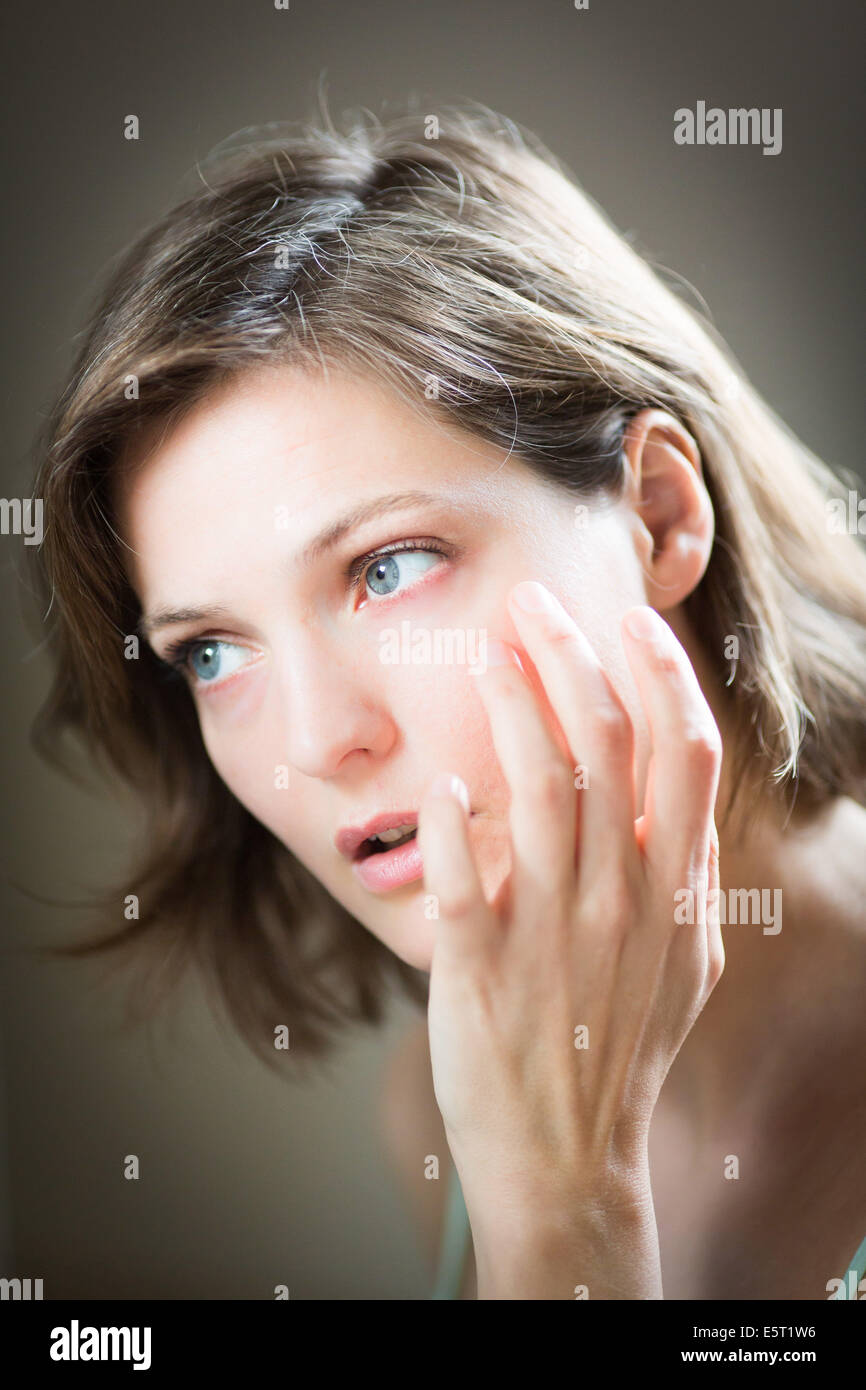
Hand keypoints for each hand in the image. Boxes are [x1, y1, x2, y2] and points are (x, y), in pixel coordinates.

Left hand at [417, 583, 723, 1235]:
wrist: (568, 1160)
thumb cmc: (619, 1052)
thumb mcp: (684, 965)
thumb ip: (683, 877)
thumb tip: (675, 805)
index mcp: (672, 890)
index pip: (685, 754)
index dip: (661, 675)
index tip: (629, 619)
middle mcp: (621, 898)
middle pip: (608, 744)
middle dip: (571, 656)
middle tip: (532, 605)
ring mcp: (553, 932)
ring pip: (540, 786)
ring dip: (510, 706)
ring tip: (485, 653)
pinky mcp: (482, 968)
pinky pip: (463, 875)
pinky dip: (452, 821)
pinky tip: (441, 786)